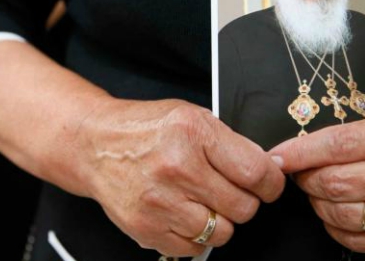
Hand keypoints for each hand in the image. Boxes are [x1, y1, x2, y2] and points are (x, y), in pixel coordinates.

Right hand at [78, 99, 284, 256]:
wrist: (94, 145)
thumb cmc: (144, 128)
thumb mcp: (190, 116)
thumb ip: (229, 142)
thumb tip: (269, 170)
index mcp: (192, 133)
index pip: (256, 172)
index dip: (270, 182)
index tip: (267, 183)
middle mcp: (176, 167)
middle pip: (244, 207)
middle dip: (243, 199)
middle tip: (225, 187)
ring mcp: (160, 202)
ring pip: (223, 232)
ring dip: (219, 219)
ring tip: (200, 199)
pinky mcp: (146, 228)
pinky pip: (195, 248)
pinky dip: (195, 235)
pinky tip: (182, 211)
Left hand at [269, 108, 364, 254]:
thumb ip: (360, 131)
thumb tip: (308, 146)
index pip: (339, 143)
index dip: (300, 151)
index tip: (278, 155)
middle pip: (336, 183)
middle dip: (306, 178)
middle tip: (300, 171)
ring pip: (343, 214)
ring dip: (317, 203)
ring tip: (319, 190)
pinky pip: (359, 242)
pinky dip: (336, 228)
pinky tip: (336, 213)